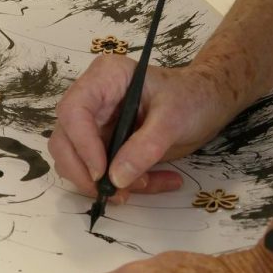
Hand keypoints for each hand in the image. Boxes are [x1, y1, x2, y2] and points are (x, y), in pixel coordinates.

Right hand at [49, 54, 229, 200]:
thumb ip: (146, 146)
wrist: (207, 102)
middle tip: (118, 194)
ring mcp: (96, 124)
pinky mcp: (105, 146)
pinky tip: (158, 181)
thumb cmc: (193, 97)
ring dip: (109, 184)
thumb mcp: (174, 118)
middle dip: (87, 174)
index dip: (82, 145)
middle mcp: (92, 101)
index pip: (74, 111)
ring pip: (79, 164)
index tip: (102, 174)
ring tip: (148, 183)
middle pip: (65, 141)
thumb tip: (116, 178)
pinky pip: (101, 174)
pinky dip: (124, 185)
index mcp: (105, 78)